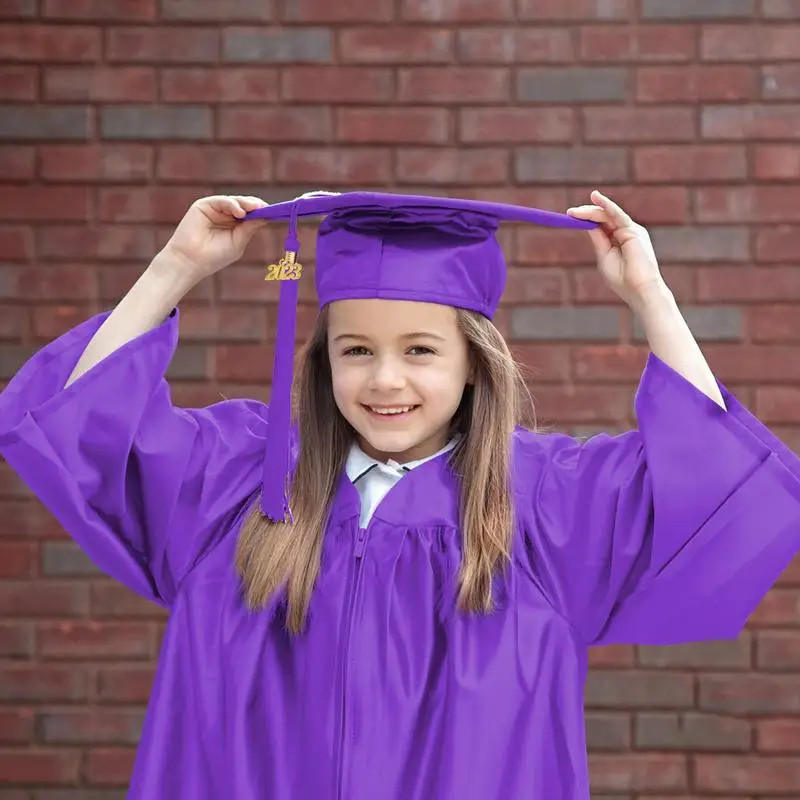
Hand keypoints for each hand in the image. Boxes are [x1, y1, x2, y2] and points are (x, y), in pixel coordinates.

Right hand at [158, 195, 268, 281]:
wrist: (191, 261)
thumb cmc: (214, 257)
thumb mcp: (238, 242)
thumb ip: (249, 228)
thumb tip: (265, 216)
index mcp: (234, 225)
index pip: (251, 215)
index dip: (262, 212)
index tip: (276, 212)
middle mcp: (225, 215)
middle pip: (244, 206)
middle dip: (256, 206)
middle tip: (267, 207)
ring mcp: (214, 209)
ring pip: (234, 201)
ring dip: (246, 204)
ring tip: (255, 208)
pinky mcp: (204, 205)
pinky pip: (221, 200)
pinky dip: (232, 204)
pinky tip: (240, 212)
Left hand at [566, 190, 666, 307]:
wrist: (639, 289)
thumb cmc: (622, 279)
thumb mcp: (604, 256)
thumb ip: (598, 239)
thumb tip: (588, 224)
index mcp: (616, 240)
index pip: (600, 224)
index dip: (586, 218)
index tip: (570, 215)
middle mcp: (624, 232)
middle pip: (603, 217)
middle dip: (586, 212)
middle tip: (569, 212)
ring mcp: (630, 230)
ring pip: (608, 215)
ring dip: (591, 210)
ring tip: (574, 211)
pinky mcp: (634, 230)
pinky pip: (618, 214)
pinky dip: (607, 206)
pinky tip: (597, 198)